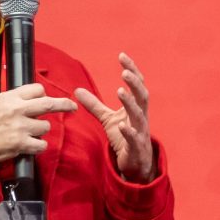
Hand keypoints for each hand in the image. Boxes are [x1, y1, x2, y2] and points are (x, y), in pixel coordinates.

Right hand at [0, 82, 76, 165]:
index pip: (37, 89)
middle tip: (73, 106)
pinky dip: (39, 146)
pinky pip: (42, 144)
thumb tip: (36, 96)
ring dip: (41, 131)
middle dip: (64, 104)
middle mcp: (17, 110)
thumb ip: (16, 99)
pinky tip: (30, 146)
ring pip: (45, 126)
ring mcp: (20, 127)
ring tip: (28, 134)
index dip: (43, 95)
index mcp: (11, 97)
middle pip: (49, 103)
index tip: (46, 99)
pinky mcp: (21, 144)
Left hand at [74, 51, 155, 181]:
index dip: (132, 69)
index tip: (122, 55)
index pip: (136, 85)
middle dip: (135, 83)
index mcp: (136, 107)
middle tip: (124, 72)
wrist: (135, 163)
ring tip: (120, 91)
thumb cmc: (124, 137)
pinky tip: (122, 125)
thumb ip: (94, 105)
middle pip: (142, 96)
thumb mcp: (108, 119)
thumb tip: (76, 91)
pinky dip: (129, 131)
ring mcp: (140, 131)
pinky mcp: (136, 147)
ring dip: (130, 102)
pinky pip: (134, 138)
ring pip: (139, 115)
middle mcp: (140, 117)